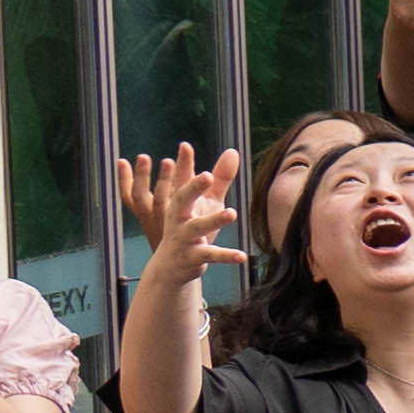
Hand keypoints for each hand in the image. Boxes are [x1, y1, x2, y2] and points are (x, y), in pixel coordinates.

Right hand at [117, 142, 242, 283]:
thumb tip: (233, 150)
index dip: (182, 164)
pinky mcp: (194, 257)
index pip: (181, 180)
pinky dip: (226, 255)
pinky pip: (211, 255)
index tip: (185, 146)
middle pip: (181, 200)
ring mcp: (184, 238)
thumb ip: (220, 179)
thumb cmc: (191, 228)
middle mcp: (178, 218)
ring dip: (213, 220)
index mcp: (179, 203)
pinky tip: (242, 256)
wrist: (171, 266)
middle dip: (192, 188)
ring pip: (197, 228)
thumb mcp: (206, 202)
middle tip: (207, 175)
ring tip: (231, 212)